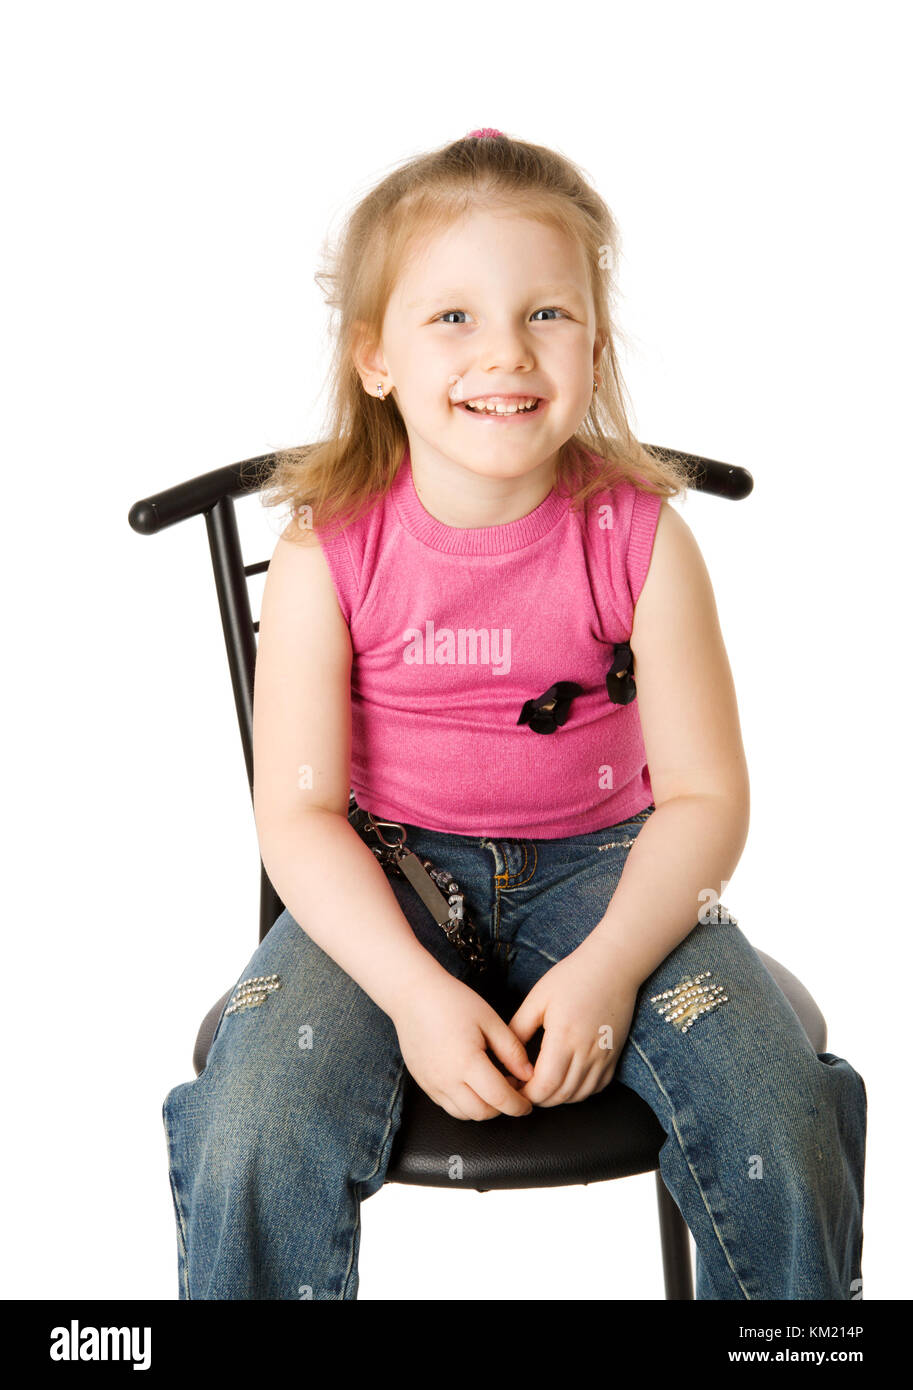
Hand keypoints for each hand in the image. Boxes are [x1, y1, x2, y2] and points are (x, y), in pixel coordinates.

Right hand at [391, 970, 535, 1120]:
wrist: (413, 994)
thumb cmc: (452, 1001)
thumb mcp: (490, 1020)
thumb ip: (512, 1050)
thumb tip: (528, 1074)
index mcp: (467, 1062)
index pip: (499, 1099)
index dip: (518, 1105)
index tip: (528, 1104)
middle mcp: (446, 1079)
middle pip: (481, 1113)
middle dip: (502, 1109)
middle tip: (512, 1089)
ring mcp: (431, 1083)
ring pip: (462, 1114)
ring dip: (482, 1108)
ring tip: (492, 1086)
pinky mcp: (422, 1082)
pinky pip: (446, 1104)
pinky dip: (463, 1103)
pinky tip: (472, 1083)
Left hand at [508, 943, 639, 1106]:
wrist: (613, 966)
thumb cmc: (572, 977)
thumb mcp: (538, 998)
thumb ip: (519, 1027)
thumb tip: (503, 1054)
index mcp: (564, 1037)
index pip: (544, 1084)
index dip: (525, 1093)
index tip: (511, 1085)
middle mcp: (586, 1052)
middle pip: (560, 1095)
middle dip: (537, 1098)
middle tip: (520, 1088)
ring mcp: (603, 1057)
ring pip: (578, 1095)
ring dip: (557, 1098)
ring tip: (540, 1086)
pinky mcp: (614, 1056)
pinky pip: (596, 1087)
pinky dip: (578, 1092)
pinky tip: (565, 1081)